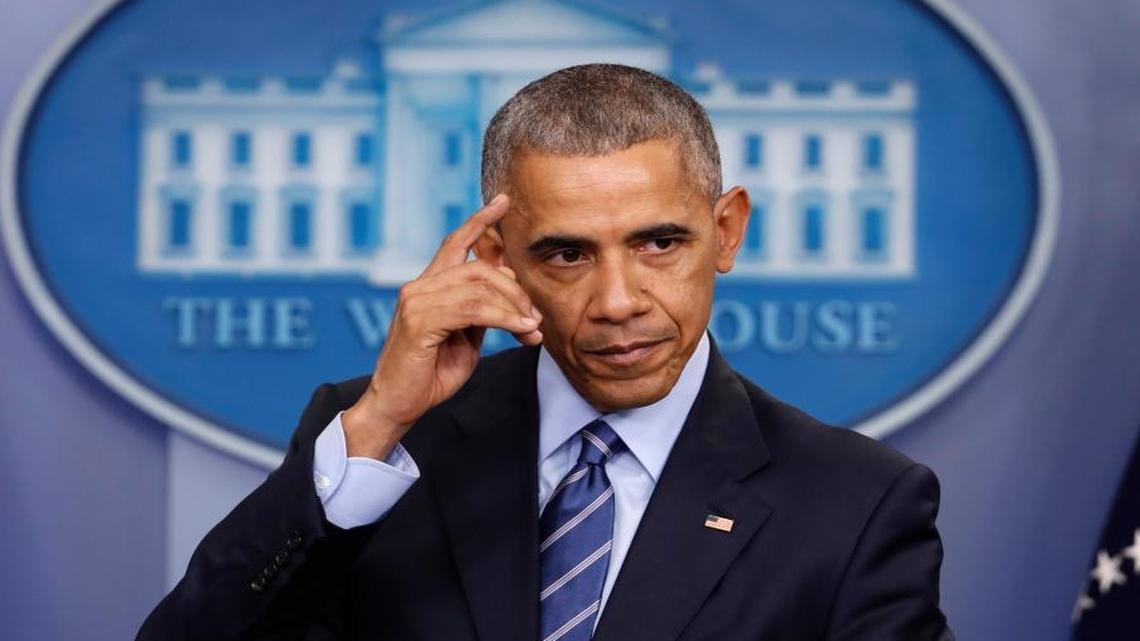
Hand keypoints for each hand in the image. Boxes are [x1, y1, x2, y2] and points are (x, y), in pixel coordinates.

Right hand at [342, 194, 540, 459]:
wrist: (398, 405)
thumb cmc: (430, 374)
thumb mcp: (465, 337)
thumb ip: (482, 311)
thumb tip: (510, 288)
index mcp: (428, 286)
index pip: (455, 243)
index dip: (479, 221)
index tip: (504, 202)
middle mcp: (419, 287)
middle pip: (479, 268)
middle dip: (515, 289)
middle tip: (536, 317)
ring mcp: (416, 301)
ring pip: (479, 286)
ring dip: (513, 307)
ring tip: (532, 328)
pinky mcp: (419, 321)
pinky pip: (472, 309)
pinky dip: (503, 318)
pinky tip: (520, 331)